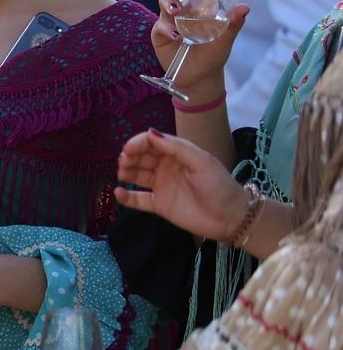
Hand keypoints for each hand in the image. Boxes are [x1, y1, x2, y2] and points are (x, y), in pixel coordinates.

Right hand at [115, 128, 246, 239]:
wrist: (231, 217)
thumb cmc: (219, 185)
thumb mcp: (201, 161)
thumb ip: (177, 147)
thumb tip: (150, 132)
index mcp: (177, 154)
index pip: (152, 143)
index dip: (138, 143)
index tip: (128, 149)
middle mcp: (166, 168)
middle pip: (142, 157)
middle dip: (130, 156)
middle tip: (123, 161)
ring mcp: (161, 186)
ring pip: (137, 176)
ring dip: (126, 172)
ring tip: (122, 174)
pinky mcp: (159, 205)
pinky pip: (138, 200)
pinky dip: (126, 197)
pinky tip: (118, 193)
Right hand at [150, 0, 248, 93]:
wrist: (199, 78)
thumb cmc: (213, 55)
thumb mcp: (226, 39)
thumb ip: (233, 24)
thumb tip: (244, 7)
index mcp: (200, 4)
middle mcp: (183, 7)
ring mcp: (169, 19)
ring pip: (163, 1)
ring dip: (168, 2)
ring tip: (176, 11)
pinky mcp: (159, 33)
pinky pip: (160, 26)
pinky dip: (167, 28)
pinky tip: (177, 36)